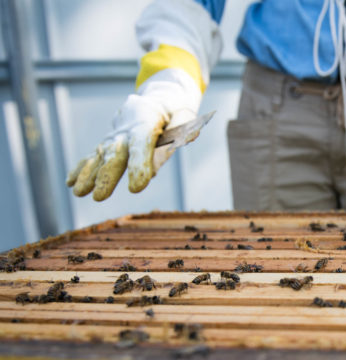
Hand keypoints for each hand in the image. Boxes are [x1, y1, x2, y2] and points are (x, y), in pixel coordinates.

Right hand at [66, 69, 201, 200]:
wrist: (156, 100)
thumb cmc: (174, 112)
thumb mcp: (184, 114)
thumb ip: (185, 125)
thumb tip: (192, 135)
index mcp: (146, 122)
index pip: (141, 145)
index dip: (139, 165)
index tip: (137, 187)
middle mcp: (125, 131)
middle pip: (115, 154)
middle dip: (107, 176)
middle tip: (100, 197)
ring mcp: (114, 138)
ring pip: (99, 157)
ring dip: (89, 176)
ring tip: (79, 192)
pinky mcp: (108, 145)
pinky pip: (92, 156)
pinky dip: (81, 169)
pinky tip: (70, 183)